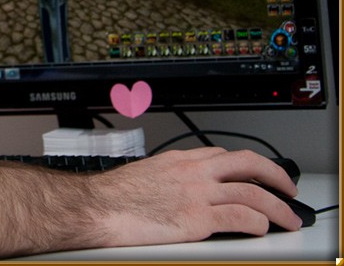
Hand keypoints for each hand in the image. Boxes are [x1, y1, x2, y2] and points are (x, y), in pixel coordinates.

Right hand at [92, 147, 301, 245]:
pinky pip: (241, 218)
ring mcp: (198, 194)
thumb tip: (174, 190)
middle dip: (275, 175)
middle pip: (247, 163)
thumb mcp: (144, 174)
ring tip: (287, 220)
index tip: (255, 175)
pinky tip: (261, 229)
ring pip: (253, 193)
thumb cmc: (112, 195)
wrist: (98, 207)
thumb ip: (167, 178)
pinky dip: (258, 223)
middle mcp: (193, 172)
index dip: (246, 166)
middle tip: (287, 188)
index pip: (223, 155)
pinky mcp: (198, 219)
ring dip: (277, 208)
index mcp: (179, 160)